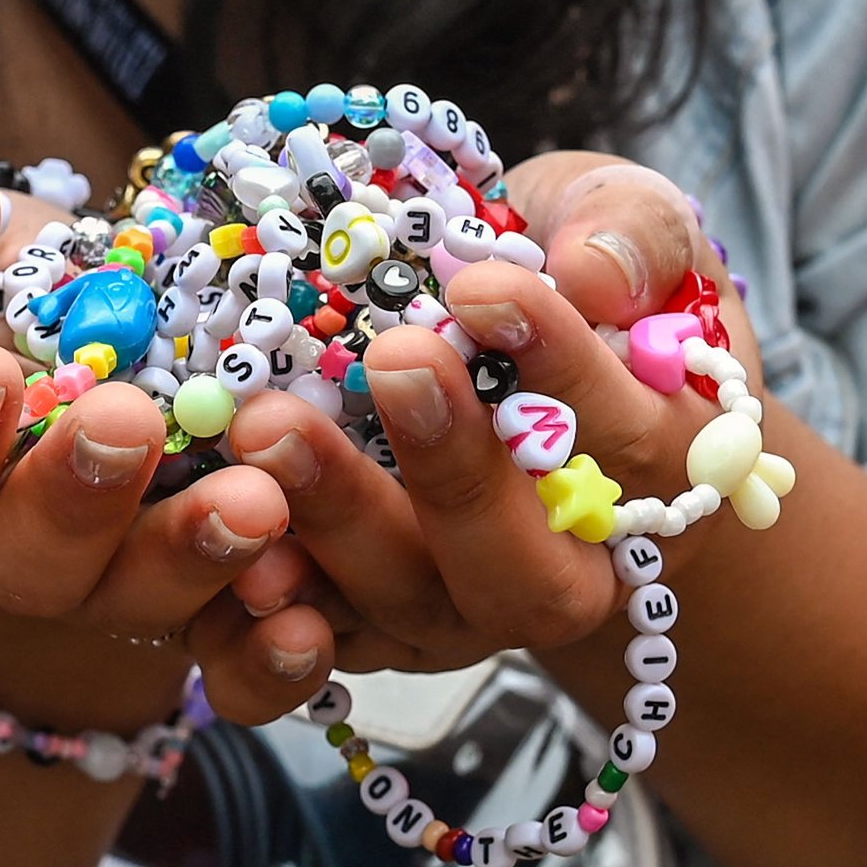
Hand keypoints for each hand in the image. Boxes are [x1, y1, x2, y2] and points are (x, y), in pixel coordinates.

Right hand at [0, 169, 335, 726]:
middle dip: (75, 498)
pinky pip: (232, 651)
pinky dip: (269, 651)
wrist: (126, 333)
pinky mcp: (209, 598)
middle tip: (129, 423)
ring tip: (253, 502)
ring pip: (138, 600)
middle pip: (27, 563)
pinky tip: (311, 617)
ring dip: (192, 558)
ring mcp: (118, 581)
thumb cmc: (16, 286)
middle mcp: (17, 546)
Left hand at [225, 153, 762, 671]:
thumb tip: (591, 272)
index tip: (485, 287)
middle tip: (390, 360)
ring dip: (335, 528)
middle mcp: (561, 570)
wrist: (504, 370)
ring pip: (405, 609)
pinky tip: (214, 535)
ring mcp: (458, 611)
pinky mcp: (365, 626)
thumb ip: (632, 230)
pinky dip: (260, 614)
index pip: (624, 437)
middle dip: (453, 472)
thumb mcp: (624, 221)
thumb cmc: (571, 284)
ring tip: (267, 429)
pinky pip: (315, 645)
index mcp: (652, 472)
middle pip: (518, 572)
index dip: (561, 367)